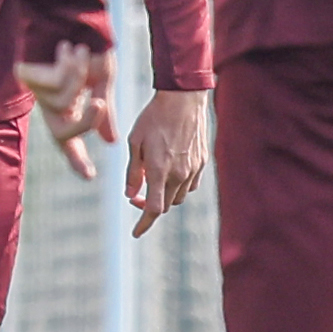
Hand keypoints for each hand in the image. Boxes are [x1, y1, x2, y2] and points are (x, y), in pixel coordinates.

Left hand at [17, 41, 115, 179]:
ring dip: (77, 80)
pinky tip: (68, 48)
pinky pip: (55, 85)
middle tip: (103, 104)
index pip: (70, 142)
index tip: (90, 177)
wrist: (72, 12)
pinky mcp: (25, 77)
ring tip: (80, 52)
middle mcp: (49, 105)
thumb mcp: (103, 79)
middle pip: (63, 134)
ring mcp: (36, 92)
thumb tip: (112, 143)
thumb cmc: (89, 44)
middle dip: (86, 122)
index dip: (77, 161)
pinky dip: (69, 68)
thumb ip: (105, 111)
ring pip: (61, 106)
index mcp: (68, 109)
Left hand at [122, 87, 210, 237]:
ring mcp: (193, 169)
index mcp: (160, 170)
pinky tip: (170, 173)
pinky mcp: (202, 162)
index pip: (154, 209)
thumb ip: (133, 172)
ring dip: (165, 196)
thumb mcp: (135, 142)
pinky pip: (190, 184)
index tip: (136, 232)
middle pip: (166, 205)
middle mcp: (179, 174)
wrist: (183, 98)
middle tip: (137, 195)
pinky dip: (179, 186)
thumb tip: (130, 195)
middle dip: (151, 206)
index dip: (144, 224)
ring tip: (153, 179)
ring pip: (179, 196)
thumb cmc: (153, 118)